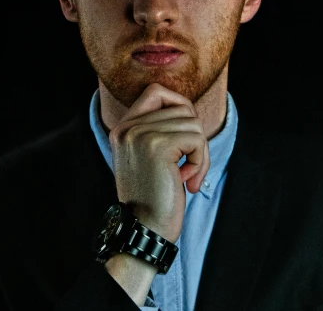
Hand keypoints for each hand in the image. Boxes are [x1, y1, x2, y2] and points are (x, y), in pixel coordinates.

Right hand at [108, 83, 210, 243]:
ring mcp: (140, 134)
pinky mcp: (157, 145)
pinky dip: (200, 161)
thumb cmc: (154, 198)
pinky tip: (187, 181)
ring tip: (188, 177)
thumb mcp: (149, 158)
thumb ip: (159, 130)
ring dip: (200, 153)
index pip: (156, 92)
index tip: (183, 140)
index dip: (179, 108)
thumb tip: (187, 108)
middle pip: (182, 108)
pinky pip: (196, 139)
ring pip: (193, 123)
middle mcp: (127, 126)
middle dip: (195, 138)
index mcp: (122, 128)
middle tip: (190, 167)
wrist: (144, 230)